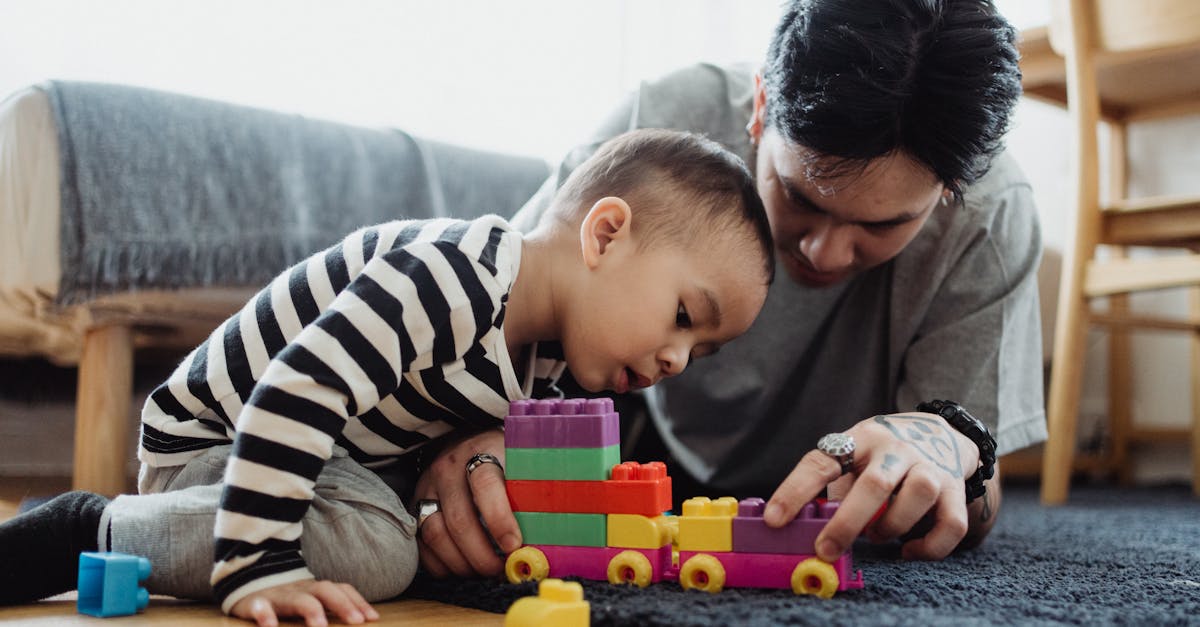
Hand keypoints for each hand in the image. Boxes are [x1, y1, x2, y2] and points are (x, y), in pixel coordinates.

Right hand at [229, 579, 377, 626]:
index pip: (341, 590)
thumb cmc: (285, 597)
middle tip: (356, 622)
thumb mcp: (309, 599)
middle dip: (342, 604)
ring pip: (295, 599)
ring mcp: (278, 595)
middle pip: (324, 590)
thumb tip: (366, 618)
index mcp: (314, 589)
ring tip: (320, 625)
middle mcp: (299, 589)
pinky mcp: (254, 602)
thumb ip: (331, 605)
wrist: (244, 579)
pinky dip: (264, 615)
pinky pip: (259, 607)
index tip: (372, 618)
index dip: (357, 602)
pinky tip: (268, 626)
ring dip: (310, 610)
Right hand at [413, 429, 520, 577]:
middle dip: (481, 554)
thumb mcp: (520, 462)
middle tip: (501, 569)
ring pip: (435, 534)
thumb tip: (544, 537)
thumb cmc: (503, 459)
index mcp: (480, 452)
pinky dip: (441, 564)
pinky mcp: (415, 506)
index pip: (485, 484)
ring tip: (483, 571)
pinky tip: (462, 567)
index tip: (514, 545)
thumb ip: (531, 492)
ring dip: (461, 562)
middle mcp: (448, 468)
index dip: (499, 519)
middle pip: (459, 519)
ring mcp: (427, 487)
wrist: (469, 442)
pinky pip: (422, 544)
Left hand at [764, 412, 979, 560]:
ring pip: (917, 497)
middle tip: (826, 550)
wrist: (943, 433)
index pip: (821, 462)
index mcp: (860, 439)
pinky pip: (951, 524)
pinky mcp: (957, 489)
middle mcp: (897, 448)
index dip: (795, 491)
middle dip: (847, 523)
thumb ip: (836, 487)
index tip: (774, 520)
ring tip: (876, 534)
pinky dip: (929, 546)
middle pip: (874, 484)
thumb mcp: (854, 455)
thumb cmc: (883, 454)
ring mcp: (931, 466)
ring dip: (891, 526)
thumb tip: (805, 528)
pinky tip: (909, 550)